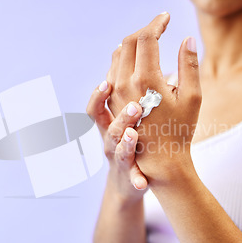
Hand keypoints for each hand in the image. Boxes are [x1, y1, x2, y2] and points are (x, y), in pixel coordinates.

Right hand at [86, 81, 147, 201]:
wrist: (129, 181)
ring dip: (125, 143)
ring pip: (117, 149)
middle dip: (119, 116)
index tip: (107, 82)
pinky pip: (132, 178)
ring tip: (133, 135)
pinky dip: (136, 180)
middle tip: (134, 105)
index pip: (99, 105)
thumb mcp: (124, 118)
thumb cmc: (132, 141)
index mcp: (111, 122)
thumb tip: (133, 59)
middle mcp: (110, 139)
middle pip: (108, 126)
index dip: (99, 94)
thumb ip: (127, 93)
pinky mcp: (129, 177)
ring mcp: (118, 158)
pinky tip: (142, 184)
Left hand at [107, 12, 201, 182]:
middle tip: (159, 27)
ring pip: (116, 57)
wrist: (158, 162)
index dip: (157, 23)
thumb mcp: (192, 98)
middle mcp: (124, 84)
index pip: (146, 38)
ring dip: (131, 44)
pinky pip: (110, 73)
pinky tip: (130, 62)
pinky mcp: (109, 104)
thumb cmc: (180, 131)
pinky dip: (120, 61)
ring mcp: (113, 95)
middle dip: (144, 30)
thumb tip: (188, 38)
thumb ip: (190, 65)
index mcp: (147, 80)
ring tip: (147, 40)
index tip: (166, 17)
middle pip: (128, 43)